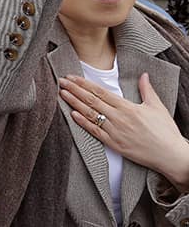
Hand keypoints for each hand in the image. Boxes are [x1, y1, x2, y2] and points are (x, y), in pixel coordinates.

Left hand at [59, 73, 188, 191]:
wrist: (171, 156)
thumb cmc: (165, 131)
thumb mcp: (157, 107)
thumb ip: (147, 89)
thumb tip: (144, 74)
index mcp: (128, 107)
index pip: (101, 92)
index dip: (85, 84)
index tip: (72, 77)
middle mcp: (119, 118)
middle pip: (92, 101)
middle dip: (75, 90)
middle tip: (61, 81)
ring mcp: (115, 132)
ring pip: (90, 114)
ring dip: (74, 103)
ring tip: (62, 94)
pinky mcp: (114, 144)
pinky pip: (95, 132)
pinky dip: (83, 123)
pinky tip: (73, 114)